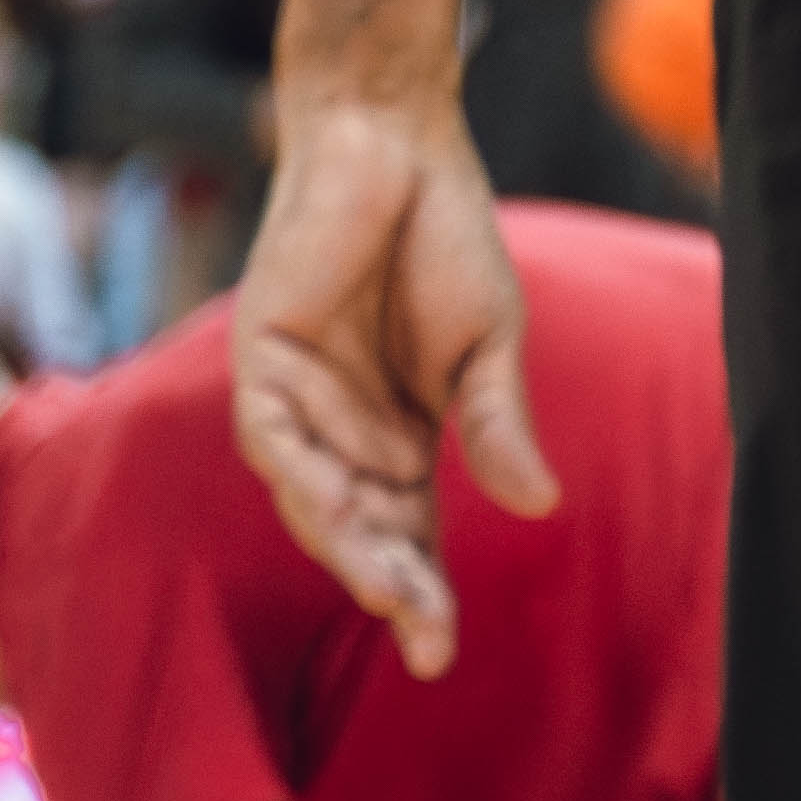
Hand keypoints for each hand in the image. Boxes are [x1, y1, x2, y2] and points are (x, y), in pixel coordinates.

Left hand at [231, 84, 554, 676]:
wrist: (396, 145)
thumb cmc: (445, 236)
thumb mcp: (489, 342)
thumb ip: (498, 421)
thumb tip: (541, 507)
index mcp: (403, 441)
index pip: (410, 537)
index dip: (422, 595)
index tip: (439, 655)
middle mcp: (344, 437)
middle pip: (361, 533)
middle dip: (390, 584)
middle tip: (422, 632)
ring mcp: (298, 403)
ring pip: (310, 499)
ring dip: (345, 544)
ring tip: (385, 588)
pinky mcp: (259, 361)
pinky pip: (271, 436)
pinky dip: (300, 470)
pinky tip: (337, 503)